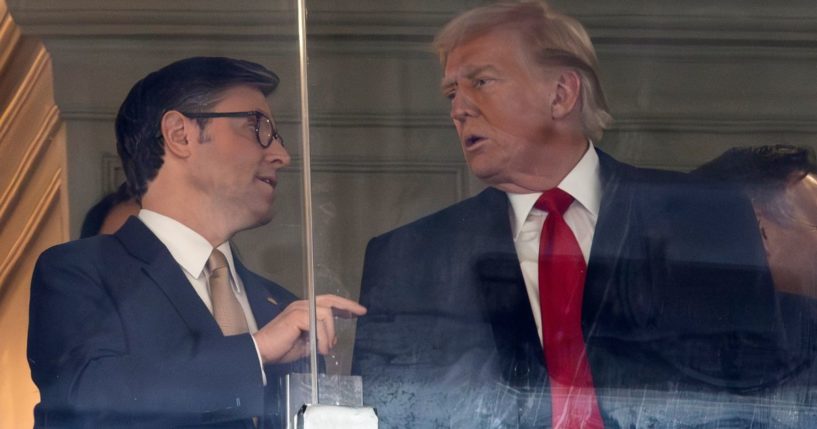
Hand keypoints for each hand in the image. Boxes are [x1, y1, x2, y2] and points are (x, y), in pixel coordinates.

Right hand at [252, 294, 366, 363]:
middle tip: (360, 312)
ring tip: (325, 348)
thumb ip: (319, 339)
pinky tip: (319, 348)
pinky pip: (318, 324)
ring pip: (326, 315)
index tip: (356, 312)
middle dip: (347, 306)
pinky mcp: (297, 316)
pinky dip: (322, 338)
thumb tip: (332, 340)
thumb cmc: (281, 349)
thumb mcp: (306, 344)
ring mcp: (299, 309)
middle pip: (330, 300)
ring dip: (329, 334)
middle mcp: (302, 305)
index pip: (327, 302)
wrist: (262, 352)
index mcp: (304, 310)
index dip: (343, 306)